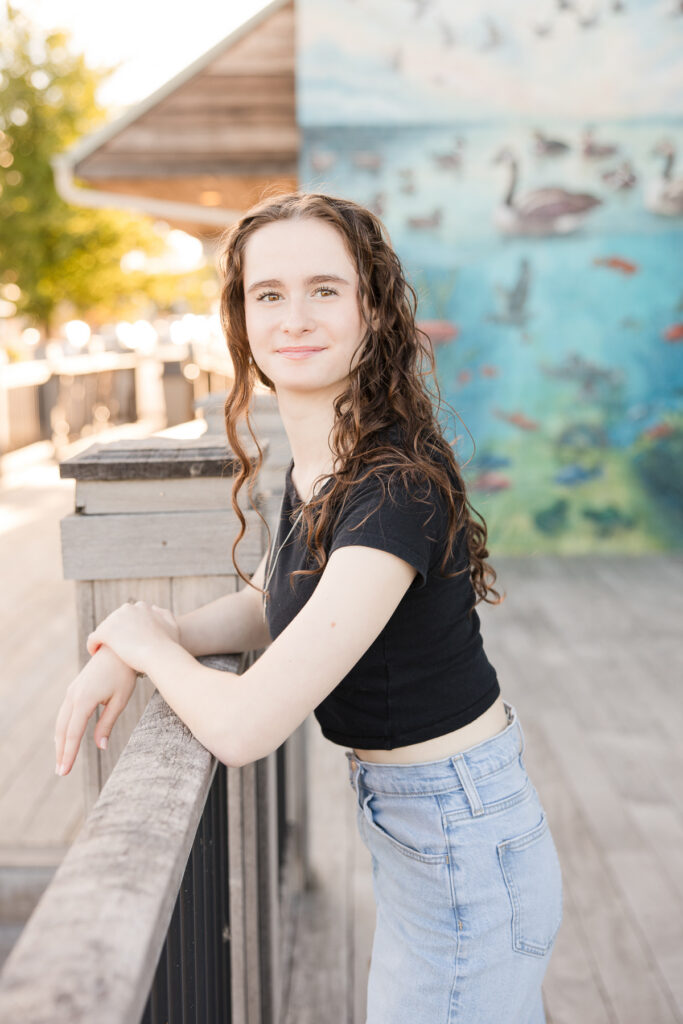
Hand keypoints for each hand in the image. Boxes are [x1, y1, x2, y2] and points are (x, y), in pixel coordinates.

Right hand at [54, 645, 137, 775]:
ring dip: (60, 741)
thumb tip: (100, 746)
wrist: (119, 649)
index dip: (68, 754)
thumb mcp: (119, 701)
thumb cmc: (124, 674)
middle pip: (63, 729)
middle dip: (61, 751)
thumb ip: (107, 724)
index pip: (73, 733)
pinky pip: (65, 712)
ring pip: (61, 721)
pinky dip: (63, 728)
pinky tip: (65, 738)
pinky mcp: (74, 688)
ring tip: (61, 759)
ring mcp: (72, 691)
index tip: (64, 771)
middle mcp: (73, 695)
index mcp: (83, 699)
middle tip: (61, 771)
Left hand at [86, 600, 179, 675]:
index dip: (127, 626)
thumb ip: (164, 614)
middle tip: (115, 646)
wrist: (160, 654)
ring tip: (103, 650)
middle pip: (115, 619)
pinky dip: (92, 645)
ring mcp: (115, 619)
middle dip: (114, 631)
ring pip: (103, 628)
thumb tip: (155, 608)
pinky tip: (95, 653)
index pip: (128, 613)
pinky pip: (93, 637)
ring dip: (103, 638)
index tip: (127, 637)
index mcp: (141, 607)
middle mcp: (127, 609)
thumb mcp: (172, 624)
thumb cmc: (168, 644)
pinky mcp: (105, 632)